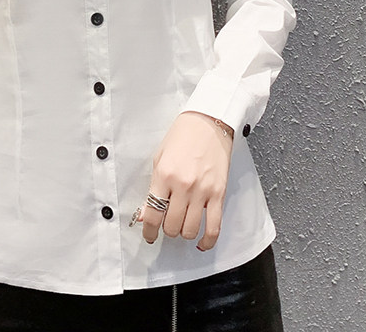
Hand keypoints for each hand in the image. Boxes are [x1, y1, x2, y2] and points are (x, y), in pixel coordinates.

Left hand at [140, 111, 232, 251]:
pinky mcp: (218, 193)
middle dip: (166, 230)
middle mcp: (183, 185)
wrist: (208, 122)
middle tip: (166, 225)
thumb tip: (147, 212)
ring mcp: (202, 191)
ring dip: (183, 233)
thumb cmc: (183, 136)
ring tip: (182, 226)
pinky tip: (201, 243)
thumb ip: (154, 187)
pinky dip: (207, 241)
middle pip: (171, 225)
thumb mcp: (160, 158)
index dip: (148, 230)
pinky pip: (214, 226)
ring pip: (190, 230)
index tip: (148, 234)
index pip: (152, 214)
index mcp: (164, 175)